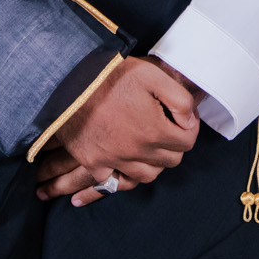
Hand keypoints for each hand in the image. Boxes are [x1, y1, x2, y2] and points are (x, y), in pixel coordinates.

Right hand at [33, 58, 199, 204]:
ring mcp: (114, 160)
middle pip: (169, 161)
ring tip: (148, 145)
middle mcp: (137, 151)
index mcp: (154, 130)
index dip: (189, 128)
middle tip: (165, 128)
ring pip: (146, 176)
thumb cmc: (111, 75)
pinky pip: (116, 183)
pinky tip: (125, 162)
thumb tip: (189, 121)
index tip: (181, 119)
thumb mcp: (152, 76)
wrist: (69, 82)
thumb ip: (179, 100)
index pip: (187, 142)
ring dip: (152, 162)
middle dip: (173, 145)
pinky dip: (123, 176)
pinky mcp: (94, 163)